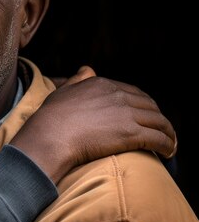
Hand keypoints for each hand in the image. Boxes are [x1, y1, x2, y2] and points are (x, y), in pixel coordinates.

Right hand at [10, 66, 176, 183]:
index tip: (145, 117)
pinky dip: (167, 145)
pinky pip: (158, 138)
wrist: (50, 136)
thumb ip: (78, 79)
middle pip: (150, 106)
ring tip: (170, 144)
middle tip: (161, 131)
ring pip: (159, 122)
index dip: (143, 106)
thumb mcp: (63, 91)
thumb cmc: (51, 117)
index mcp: (102, 84)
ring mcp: (126, 113)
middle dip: (159, 119)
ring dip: (168, 133)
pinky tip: (168, 152)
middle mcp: (118, 95)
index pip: (133, 93)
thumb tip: (87, 68)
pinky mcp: (131, 133)